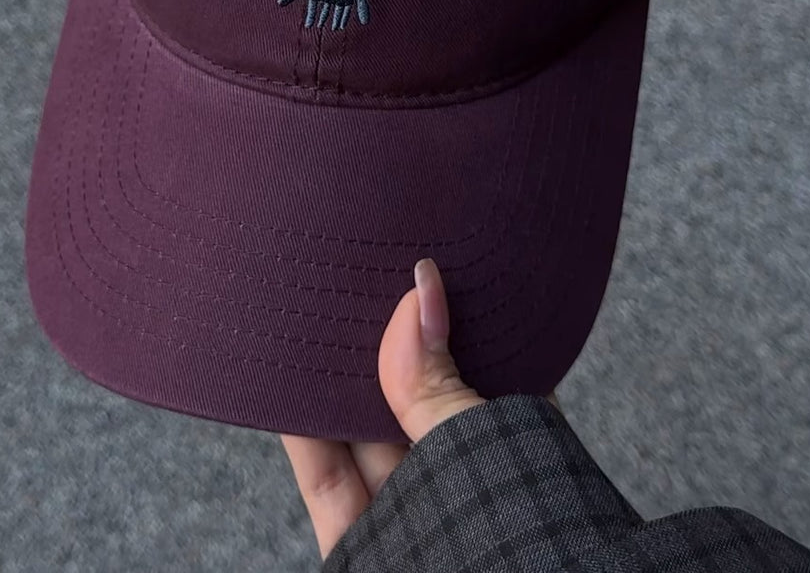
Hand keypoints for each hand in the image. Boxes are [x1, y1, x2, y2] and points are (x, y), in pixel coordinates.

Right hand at [280, 258, 558, 559]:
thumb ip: (440, 382)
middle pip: (410, 394)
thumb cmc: (526, 541)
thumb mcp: (482, 449)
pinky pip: (327, 481)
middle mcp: (463, 479)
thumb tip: (420, 290)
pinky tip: (283, 384)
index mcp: (514, 450)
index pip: (483, 364)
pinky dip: (303, 434)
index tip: (419, 265)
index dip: (451, 317)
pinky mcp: (364, 547)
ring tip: (312, 312)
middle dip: (382, 343)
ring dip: (334, 380)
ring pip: (364, 432)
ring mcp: (415, 513)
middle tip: (353, 275)